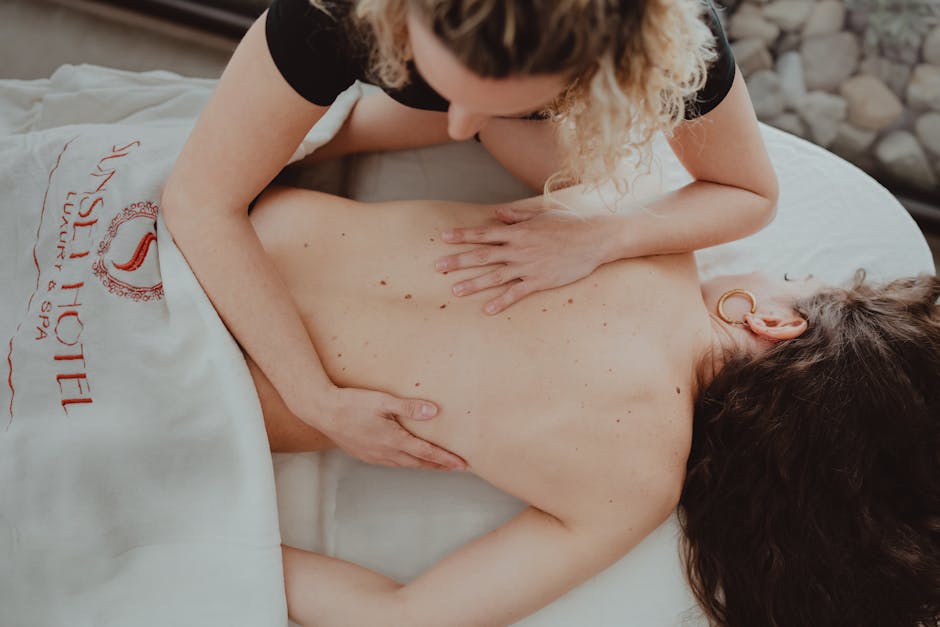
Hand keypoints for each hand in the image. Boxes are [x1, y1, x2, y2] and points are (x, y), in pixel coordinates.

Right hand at [309, 386, 467, 470]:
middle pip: (419, 463)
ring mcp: (374, 456)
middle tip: (457, 467)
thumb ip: (409, 407)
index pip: (427, 452)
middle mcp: (386, 453)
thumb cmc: (351, 403)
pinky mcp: (365, 455)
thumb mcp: (383, 401)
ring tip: (437, 465)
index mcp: (393, 440)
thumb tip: (434, 412)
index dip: (446, 459)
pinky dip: (406, 463)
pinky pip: (392, 463)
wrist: (322, 412)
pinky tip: (408, 459)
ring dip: (423, 465)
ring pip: (406, 465)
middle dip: (440, 465)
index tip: (463, 464)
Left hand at [435, 202, 610, 313]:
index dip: (463, 235)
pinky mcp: (540, 281)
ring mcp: (528, 266)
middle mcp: (519, 249)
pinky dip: (501, 301)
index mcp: (518, 232)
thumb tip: (496, 213)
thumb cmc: (568, 225)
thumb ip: (516, 216)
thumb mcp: (541, 215)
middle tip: (438, 267)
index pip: (484, 233)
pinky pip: (516, 293)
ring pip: (495, 276)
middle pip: (482, 256)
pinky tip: (487, 309)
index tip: (444, 238)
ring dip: (474, 284)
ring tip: (455, 291)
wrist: (594, 239)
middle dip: (459, 261)